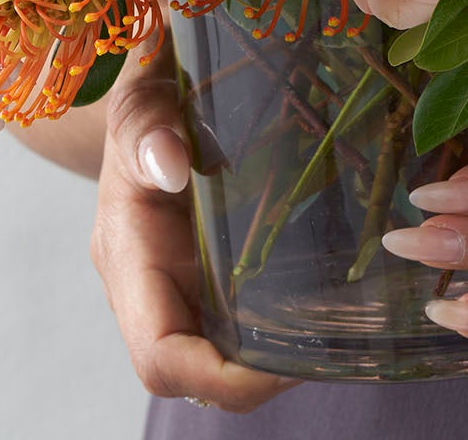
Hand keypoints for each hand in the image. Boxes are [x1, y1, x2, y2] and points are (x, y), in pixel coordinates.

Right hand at [91, 42, 296, 412]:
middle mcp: (149, 284)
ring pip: (220, 351)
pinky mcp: (206, 267)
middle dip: (259, 375)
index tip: (283, 362)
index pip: (160, 355)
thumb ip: (147, 126)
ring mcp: (178, 279)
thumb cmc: (145, 92)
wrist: (152, 90)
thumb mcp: (143, 97)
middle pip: (196, 370)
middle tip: (331, 345)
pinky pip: (237, 318)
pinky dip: (276, 322)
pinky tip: (326, 297)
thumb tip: (170, 164)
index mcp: (128, 255)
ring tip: (340, 327)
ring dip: (272, 355)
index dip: (218, 377)